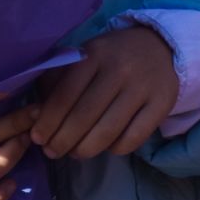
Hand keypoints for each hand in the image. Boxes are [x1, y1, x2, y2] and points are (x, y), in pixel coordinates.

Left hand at [31, 24, 179, 159]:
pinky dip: (115, 149)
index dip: (48, 122)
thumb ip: (58, 79)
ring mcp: (144, 87)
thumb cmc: (112, 57)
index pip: (64, 95)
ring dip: (85, 150)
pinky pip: (133, 138)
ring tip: (76, 153)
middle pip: (84, 117)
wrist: (160, 46)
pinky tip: (108, 145)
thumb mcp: (84, 56)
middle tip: (52, 152)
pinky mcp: (163, 102)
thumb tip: (36, 115)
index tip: (37, 138)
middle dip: (62, 141)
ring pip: (108, 132)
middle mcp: (120, 69)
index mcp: (95, 54)